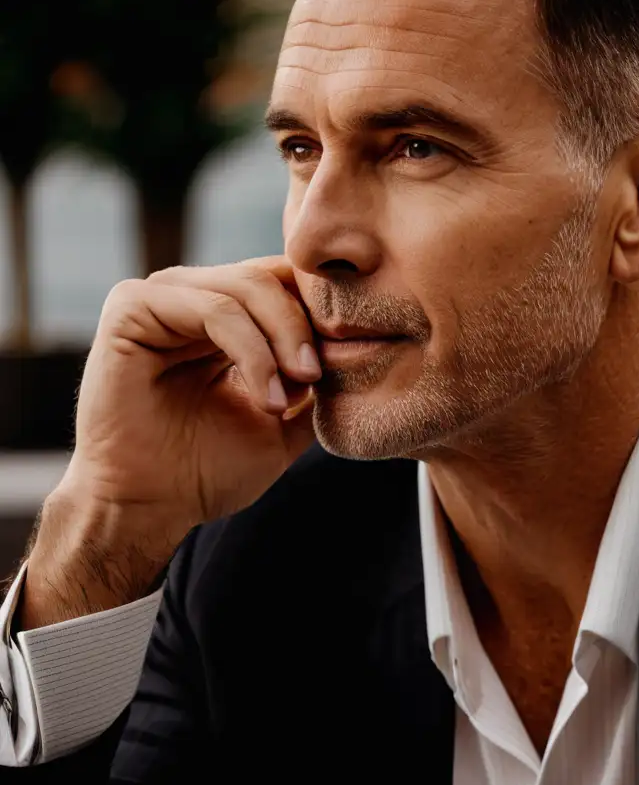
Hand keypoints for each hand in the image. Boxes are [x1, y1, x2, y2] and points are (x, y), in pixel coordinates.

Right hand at [21, 256, 321, 624]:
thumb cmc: (209, 469)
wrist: (150, 509)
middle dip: (306, 325)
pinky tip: (267, 396)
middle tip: (320, 376)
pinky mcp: (131, 308)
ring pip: (247, 288)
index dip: (323, 310)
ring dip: (282, 340)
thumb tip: (360, 347)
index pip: (286, 278)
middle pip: (272, 275)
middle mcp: (193, 295)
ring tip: (297, 391)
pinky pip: (211, 308)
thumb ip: (317, 380)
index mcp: (226, 313)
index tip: (349, 357)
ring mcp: (161, 296)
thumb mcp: (286, 421)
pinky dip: (250, 349)